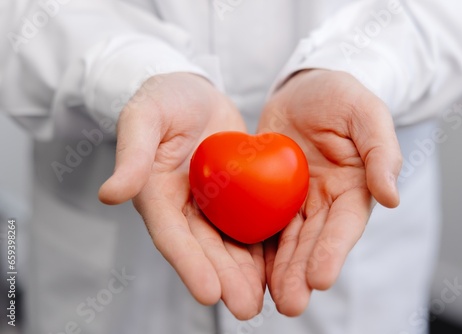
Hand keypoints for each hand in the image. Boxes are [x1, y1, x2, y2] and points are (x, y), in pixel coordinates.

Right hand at [99, 73, 264, 319]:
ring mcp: (210, 204)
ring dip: (244, 273)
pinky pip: (248, 222)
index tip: (209, 293)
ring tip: (264, 299)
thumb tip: (109, 195)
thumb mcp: (144, 117)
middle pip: (203, 249)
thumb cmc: (164, 99)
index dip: (189, 264)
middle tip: (246, 307)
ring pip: (227, 243)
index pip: (172, 235)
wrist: (193, 92)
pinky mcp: (234, 195)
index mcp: (157, 194)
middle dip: (224, 279)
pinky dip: (261, 245)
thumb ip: (131, 154)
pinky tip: (278, 265)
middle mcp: (183, 207)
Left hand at [258, 70, 401, 315]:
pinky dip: (257, 246)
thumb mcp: (366, 113)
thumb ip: (382, 151)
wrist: (304, 89)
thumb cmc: (340, 96)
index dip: (333, 252)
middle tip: (290, 304)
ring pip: (287, 240)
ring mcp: (297, 200)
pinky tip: (246, 269)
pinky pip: (262, 221)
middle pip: (314, 242)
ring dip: (280, 271)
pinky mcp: (270, 193)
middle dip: (302, 273)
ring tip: (270, 299)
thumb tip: (392, 196)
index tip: (320, 279)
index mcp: (354, 187)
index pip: (344, 225)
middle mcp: (325, 201)